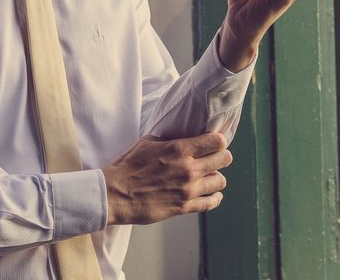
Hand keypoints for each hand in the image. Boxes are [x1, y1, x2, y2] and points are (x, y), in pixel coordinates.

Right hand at [102, 132, 231, 224]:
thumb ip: (170, 138)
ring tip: (209, 175)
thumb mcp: (149, 142)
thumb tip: (183, 132)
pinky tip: (212, 193)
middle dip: (222, 156)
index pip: (217, 141)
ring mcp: (188, 189)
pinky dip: (214, 197)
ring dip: (216, 177)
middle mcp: (188, 169)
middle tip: (216, 156)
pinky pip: (211, 202)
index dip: (219, 140)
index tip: (215, 141)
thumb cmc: (129, 166)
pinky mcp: (184, 207)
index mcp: (180, 149)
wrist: (115, 194)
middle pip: (224, 159)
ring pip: (220, 181)